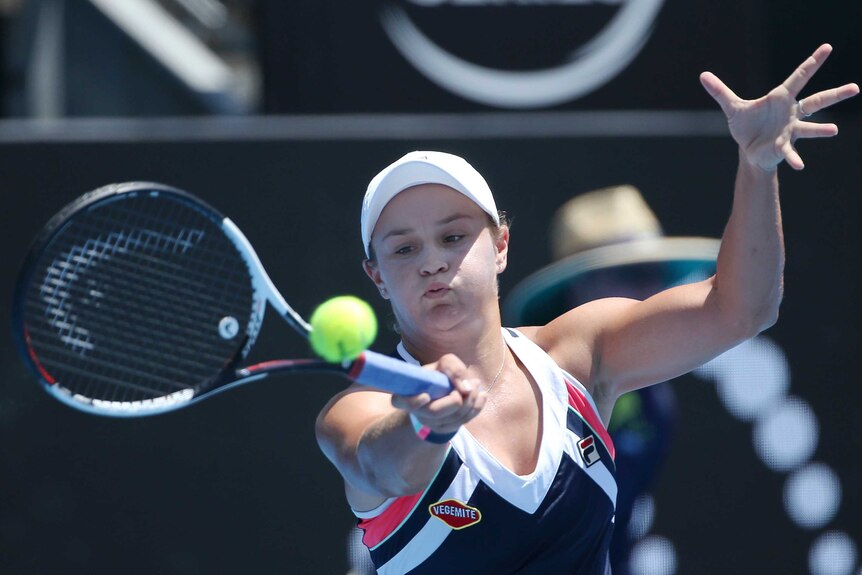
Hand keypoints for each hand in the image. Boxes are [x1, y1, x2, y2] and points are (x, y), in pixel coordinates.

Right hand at [391, 354, 485, 433]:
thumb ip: (453, 368)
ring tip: (476, 385)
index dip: (413, 402)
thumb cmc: (440, 375)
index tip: (426, 396)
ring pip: (453, 418)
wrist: (446, 390)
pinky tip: (481, 395)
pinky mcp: (446, 429)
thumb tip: (466, 389)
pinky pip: (464, 421)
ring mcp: (430, 423)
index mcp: (407, 393)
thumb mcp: (444, 364)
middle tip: (468, 385)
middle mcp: (416, 411)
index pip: (400, 402)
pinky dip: (477, 406)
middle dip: (456, 398)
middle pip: (434, 412)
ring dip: (471, 400)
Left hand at [700, 44, 858, 170]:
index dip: (812, 63)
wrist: (748, 149)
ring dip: (820, 130)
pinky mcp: (783, 147)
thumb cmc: (746, 125)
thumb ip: (720, 92)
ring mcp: (790, 130)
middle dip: (835, 94)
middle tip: (856, 88)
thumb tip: (703, 75)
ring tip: (833, 131)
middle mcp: (791, 113)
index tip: (827, 47)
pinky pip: (790, 152)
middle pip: (817, 101)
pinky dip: (794, 158)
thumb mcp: (733, 107)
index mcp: (781, 98)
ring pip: (809, 128)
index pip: (799, 77)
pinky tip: (800, 166)